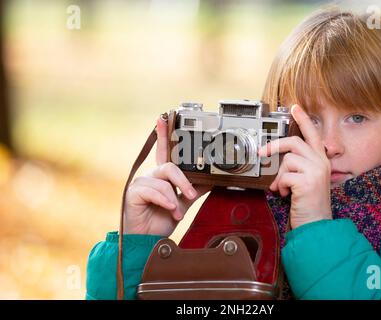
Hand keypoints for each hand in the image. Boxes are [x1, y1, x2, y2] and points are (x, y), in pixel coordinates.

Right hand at [123, 117, 210, 235]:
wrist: (147, 242)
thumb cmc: (160, 222)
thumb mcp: (182, 204)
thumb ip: (193, 191)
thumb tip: (210, 181)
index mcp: (161, 178)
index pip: (163, 152)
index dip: (164, 134)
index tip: (164, 118)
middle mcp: (150, 177)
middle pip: (168, 166)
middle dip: (183, 181)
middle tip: (191, 195)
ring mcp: (140, 184)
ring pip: (163, 179)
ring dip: (174, 197)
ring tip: (177, 211)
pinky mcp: (133, 193)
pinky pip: (153, 190)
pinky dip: (164, 200)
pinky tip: (169, 209)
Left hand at [258, 104, 331, 228]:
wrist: (317, 224)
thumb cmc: (309, 203)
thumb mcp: (306, 181)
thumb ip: (296, 168)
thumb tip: (277, 165)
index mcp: (322, 160)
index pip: (313, 134)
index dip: (303, 119)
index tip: (294, 107)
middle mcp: (321, 162)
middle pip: (295, 142)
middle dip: (275, 146)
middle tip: (262, 152)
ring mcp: (316, 171)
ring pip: (287, 160)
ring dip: (280, 175)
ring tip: (284, 187)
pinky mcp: (307, 181)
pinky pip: (284, 176)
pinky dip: (281, 186)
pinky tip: (287, 194)